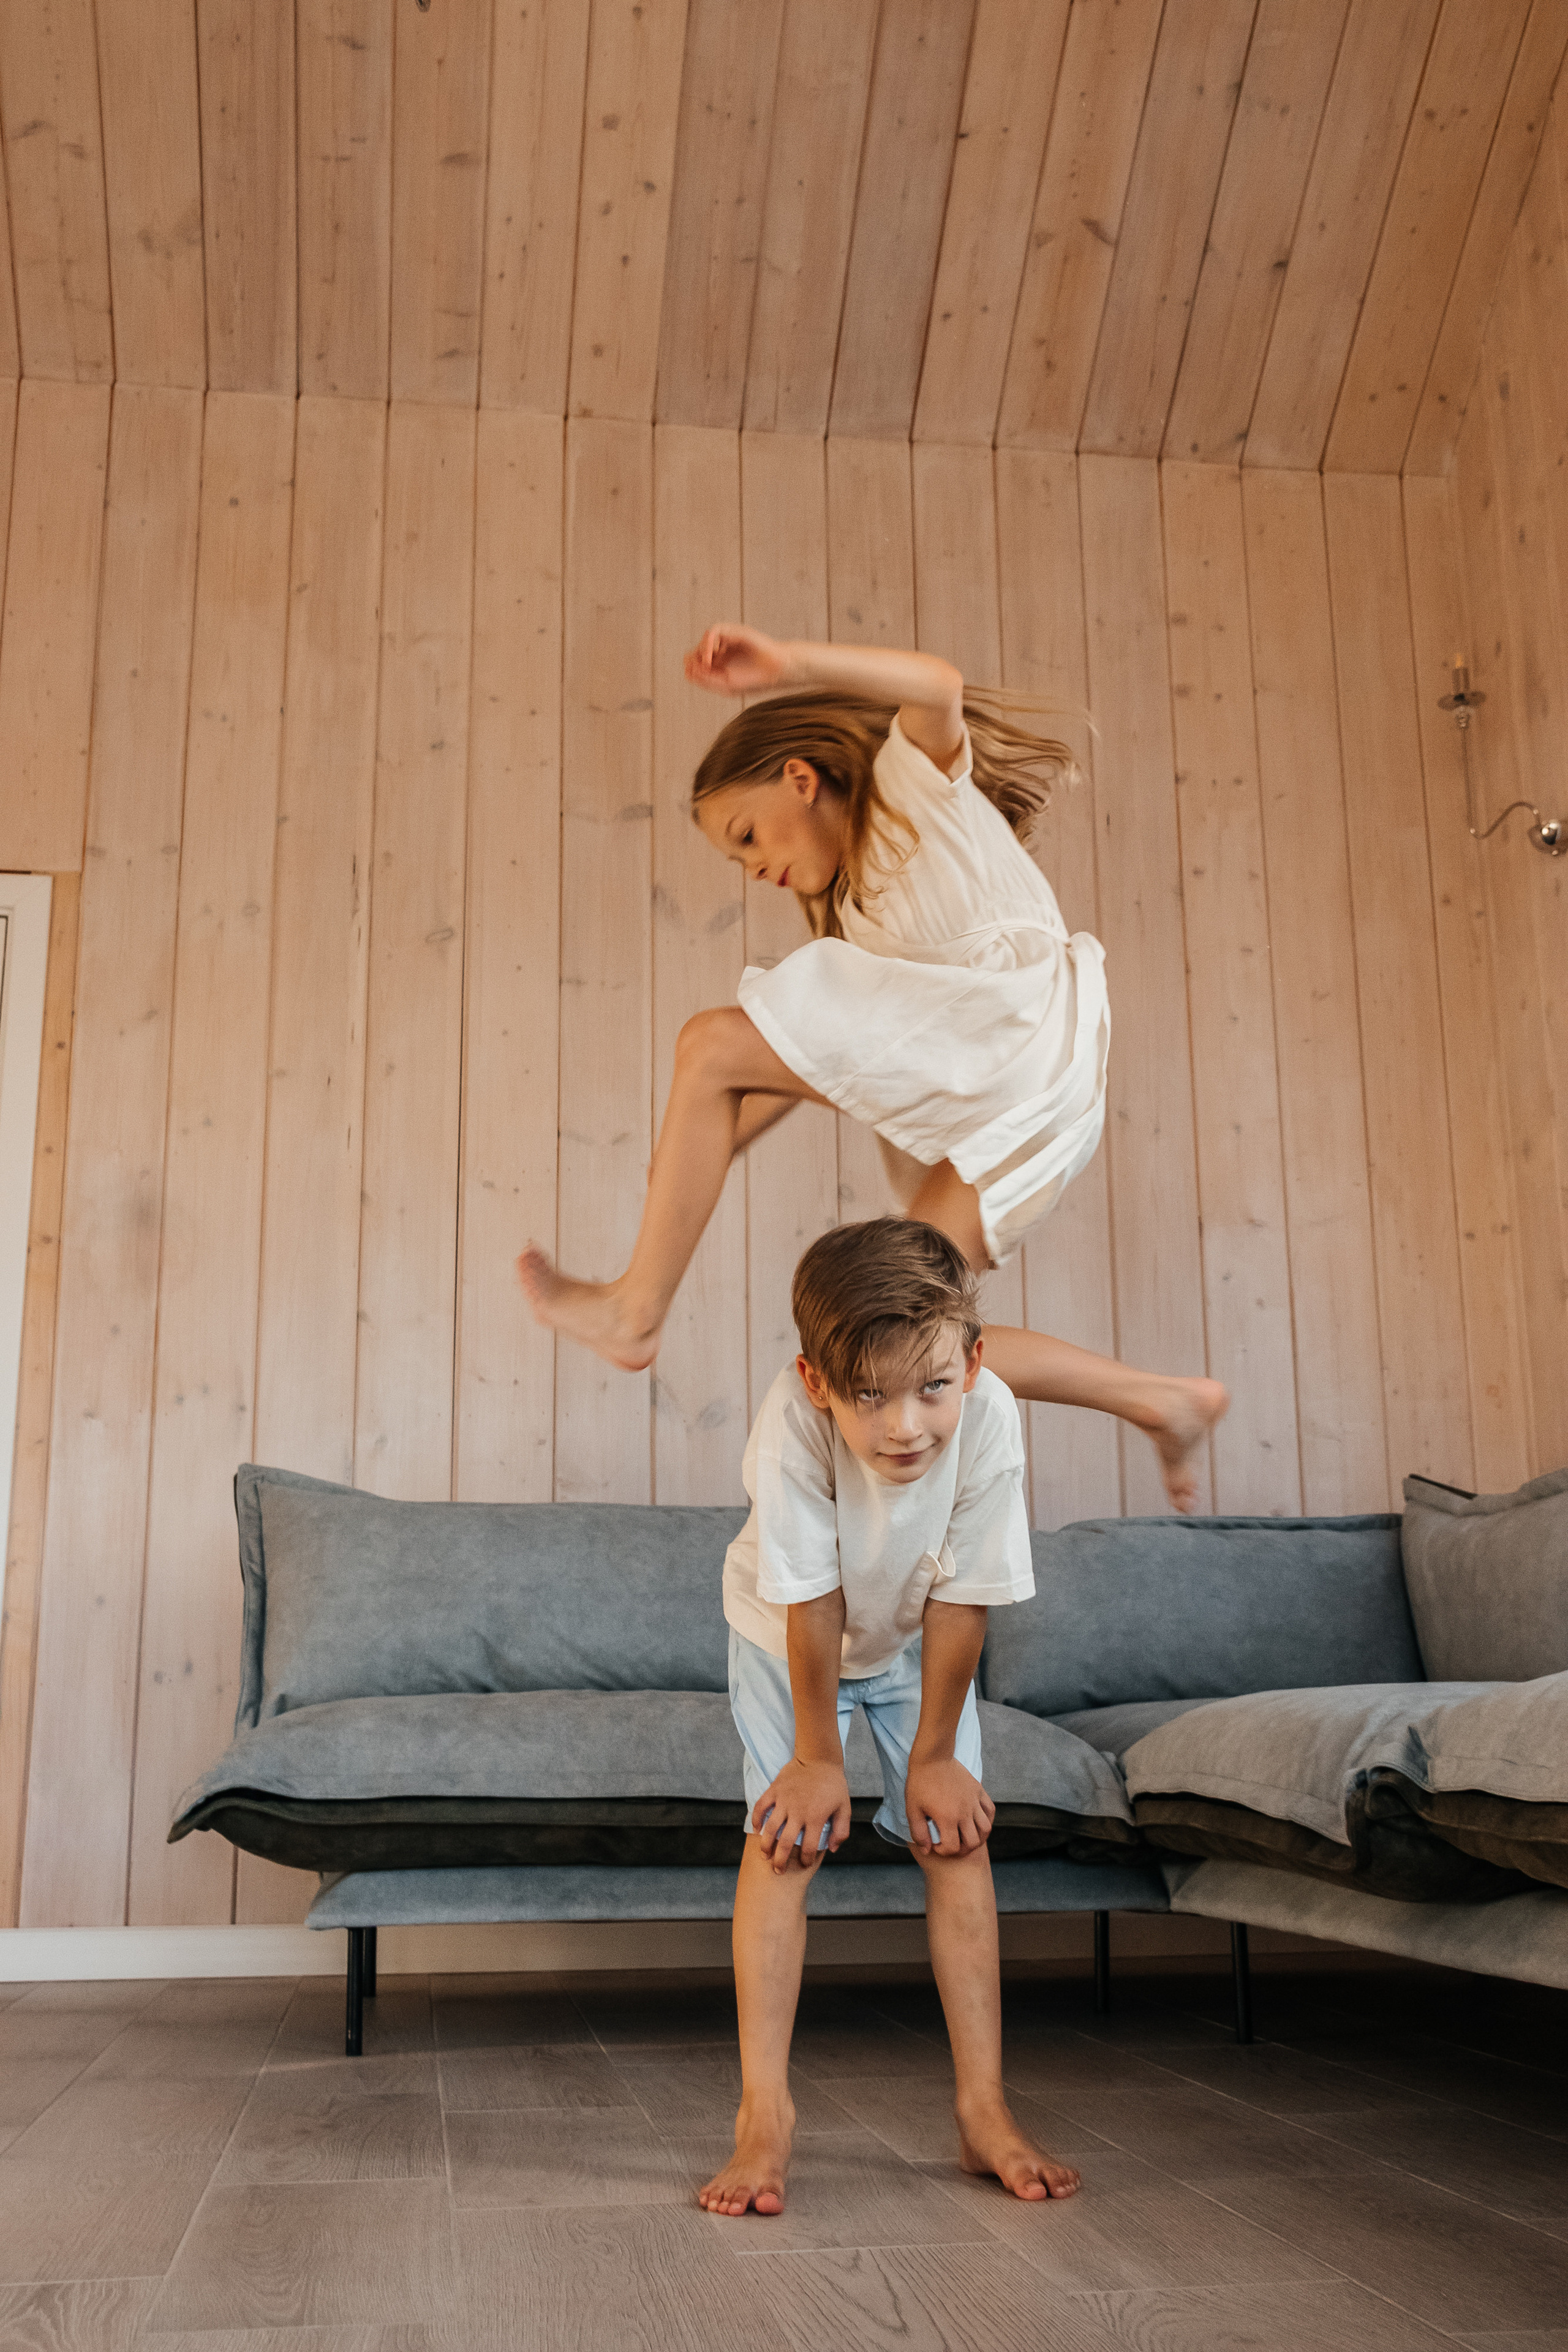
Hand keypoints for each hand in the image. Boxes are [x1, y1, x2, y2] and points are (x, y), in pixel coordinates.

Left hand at [685, 623, 789, 696]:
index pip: (697, 661)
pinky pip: (714, 631)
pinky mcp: (734, 632)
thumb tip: (687, 671)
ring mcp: (729, 640)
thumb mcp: (725, 684)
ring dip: (701, 651)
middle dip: (694, 658)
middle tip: (700, 668)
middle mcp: (724, 650)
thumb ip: (705, 679)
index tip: (693, 675)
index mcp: (721, 664)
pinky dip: (708, 643)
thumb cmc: (753, 680)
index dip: (691, 667)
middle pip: (698, 648)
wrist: (773, 672)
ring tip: (706, 663)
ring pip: (705, 639)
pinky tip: (711, 655)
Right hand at [753, 1759, 850, 1873]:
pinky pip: (760, 1807)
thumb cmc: (833, 1784)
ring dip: (765, 1845)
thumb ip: (841, 1831)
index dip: (805, 1860)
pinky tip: (757, 1830)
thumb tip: (832, 1849)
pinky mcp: (775, 1790)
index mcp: (815, 1818)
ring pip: (770, 1829)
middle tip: (778, 1871)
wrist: (819, 1757)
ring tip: (765, 1855)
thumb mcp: (844, 1808)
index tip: (803, 1864)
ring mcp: (784, 1801)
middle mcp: (798, 1812)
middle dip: (780, 1861)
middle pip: (784, 1844)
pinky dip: (756, 1819)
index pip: (808, 1848)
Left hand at [904, 1756, 994, 1860]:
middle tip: (952, 1844)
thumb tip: (926, 1850)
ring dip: (977, 1837)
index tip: (936, 1845)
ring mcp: (973, 1801)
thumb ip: (919, 1832)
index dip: (944, 1851)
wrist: (932, 1757)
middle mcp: (964, 1812)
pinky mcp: (978, 1790)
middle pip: (973, 1842)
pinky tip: (975, 1821)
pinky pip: (990, 1810)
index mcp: (947, 1817)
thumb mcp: (912, 1809)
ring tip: (965, 1835)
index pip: (953, 1847)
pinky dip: (986, 1820)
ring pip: (986, 1829)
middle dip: (962, 1849)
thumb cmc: (919, 1783)